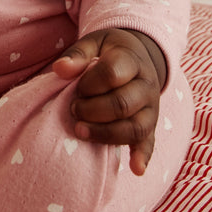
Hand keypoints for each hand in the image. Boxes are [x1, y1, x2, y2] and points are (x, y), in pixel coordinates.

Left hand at [52, 29, 164, 175]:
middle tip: (74, 110)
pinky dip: (143, 156)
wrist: (139, 55)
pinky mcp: (151, 125)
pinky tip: (136, 169)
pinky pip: (150, 142)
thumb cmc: (110, 50)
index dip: (89, 84)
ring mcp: (151, 107)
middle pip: (122, 104)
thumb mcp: (95, 42)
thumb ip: (78, 53)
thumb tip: (59, 69)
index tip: (76, 88)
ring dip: (106, 134)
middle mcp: (146, 85)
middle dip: (92, 111)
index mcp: (131, 60)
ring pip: (135, 127)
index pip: (111, 75)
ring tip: (80, 131)